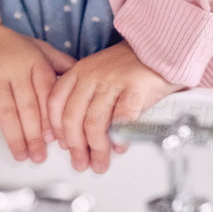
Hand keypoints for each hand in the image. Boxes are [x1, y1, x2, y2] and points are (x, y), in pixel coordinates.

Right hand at [0, 24, 74, 163]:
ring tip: (21, 156)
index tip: (54, 141)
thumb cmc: (16, 45)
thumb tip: (85, 81)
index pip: (46, 95)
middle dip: (34, 135)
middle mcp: (16, 71)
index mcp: (35, 64)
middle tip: (39, 157)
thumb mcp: (43, 49)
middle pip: (27, 107)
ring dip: (14, 137)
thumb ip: (62, 65)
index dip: (50, 120)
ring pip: (6, 112)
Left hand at [47, 41, 183, 173]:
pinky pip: (122, 120)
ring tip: (100, 162)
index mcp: (78, 72)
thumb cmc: (126, 65)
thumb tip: (72, 133)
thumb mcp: (95, 73)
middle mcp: (91, 76)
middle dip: (75, 147)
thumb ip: (82, 97)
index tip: (63, 146)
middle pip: (73, 118)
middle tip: (81, 162)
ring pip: (95, 123)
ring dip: (97, 149)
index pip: (56, 104)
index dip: (56, 129)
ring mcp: (112, 81)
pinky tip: (119, 147)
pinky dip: (119, 138)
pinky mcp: (134, 88)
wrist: (156, 49)